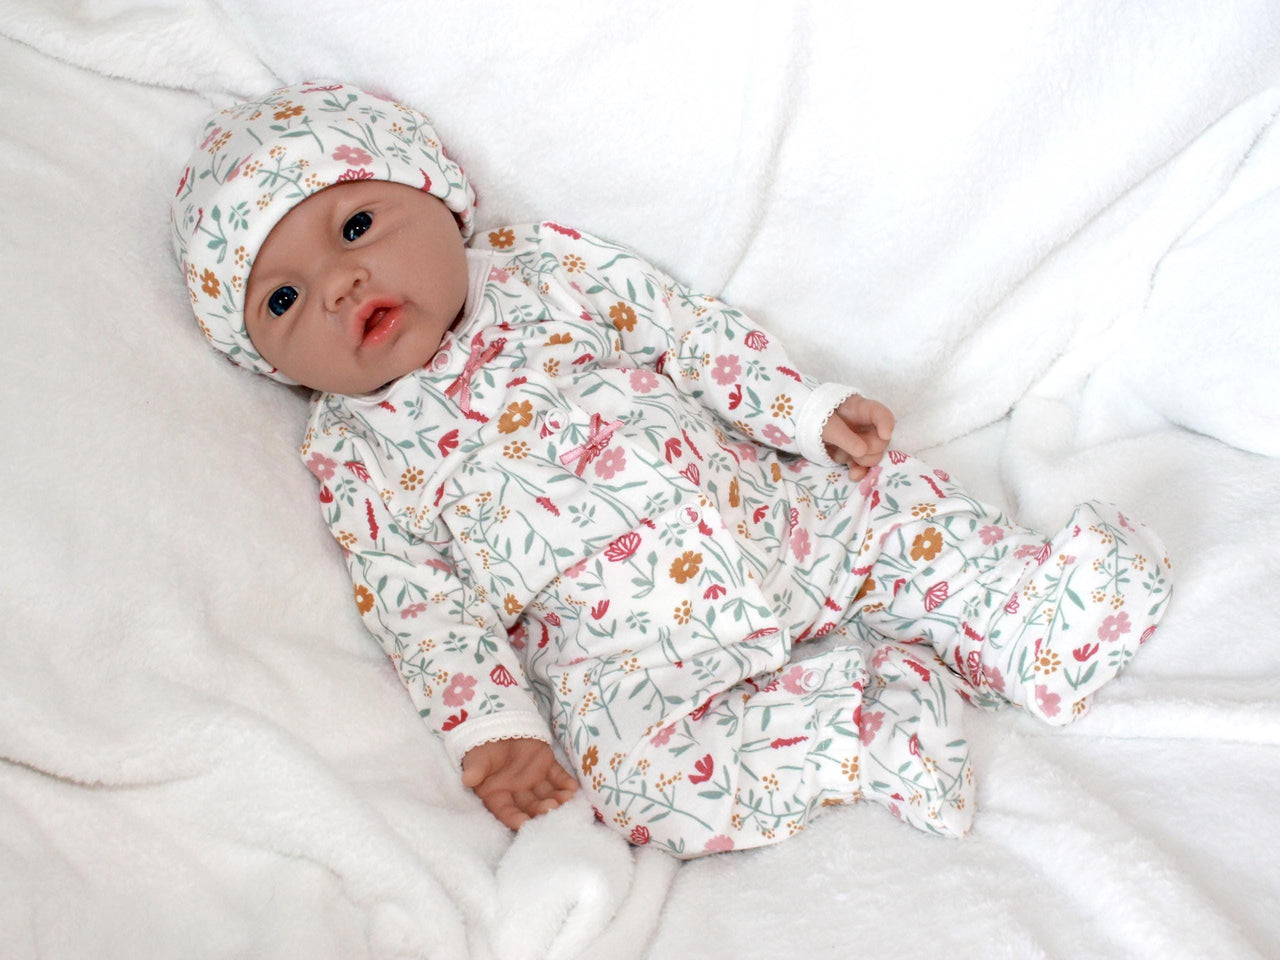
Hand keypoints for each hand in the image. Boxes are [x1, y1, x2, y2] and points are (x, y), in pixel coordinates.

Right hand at [461, 737, 578, 829]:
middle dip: (541, 809)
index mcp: (498, 794)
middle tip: (551, 808)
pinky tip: (573, 787)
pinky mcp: (546, 766)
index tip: (525, 823)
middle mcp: (517, 792)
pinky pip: (558, 776)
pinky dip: (565, 782)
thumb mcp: (478, 759)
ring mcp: (533, 779)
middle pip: (531, 805)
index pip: (507, 811)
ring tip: (566, 799)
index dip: (515, 818)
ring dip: (557, 798)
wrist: (497, 723)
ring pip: (547, 793)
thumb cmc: (483, 746)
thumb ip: (476, 770)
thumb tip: (468, 779)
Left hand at [822, 394, 894, 479]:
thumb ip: (844, 436)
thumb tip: (862, 451)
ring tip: (849, 457)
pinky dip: (860, 472)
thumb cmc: (817, 418)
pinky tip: (853, 475)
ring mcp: (862, 443)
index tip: (884, 435)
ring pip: (875, 456)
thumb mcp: (827, 425)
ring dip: (864, 461)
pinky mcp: (854, 456)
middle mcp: (867, 427)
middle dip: (870, 448)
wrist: (805, 426)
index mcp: (862, 411)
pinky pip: (864, 467)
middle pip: (882, 441)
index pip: (882, 414)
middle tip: (853, 448)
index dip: (886, 424)